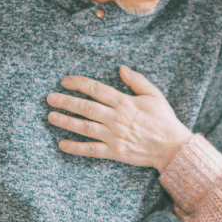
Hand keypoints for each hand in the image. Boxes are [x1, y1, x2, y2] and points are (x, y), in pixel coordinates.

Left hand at [46, 66, 193, 171]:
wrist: (172, 147)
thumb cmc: (164, 120)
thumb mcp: (154, 95)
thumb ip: (137, 81)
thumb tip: (121, 68)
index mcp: (124, 102)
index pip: (96, 89)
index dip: (78, 84)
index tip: (64, 81)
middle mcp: (116, 118)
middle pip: (85, 107)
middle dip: (65, 101)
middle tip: (49, 98)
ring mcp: (114, 136)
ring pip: (84, 127)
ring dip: (65, 121)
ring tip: (50, 116)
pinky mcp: (114, 152)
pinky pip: (91, 150)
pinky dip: (75, 148)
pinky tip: (62, 144)